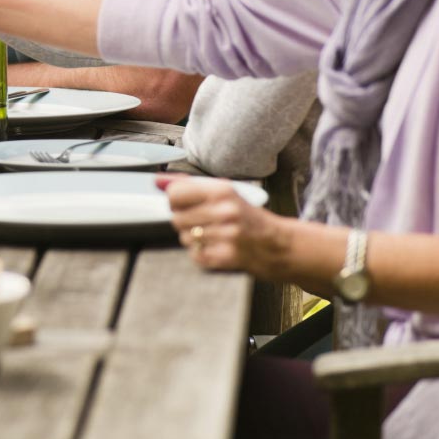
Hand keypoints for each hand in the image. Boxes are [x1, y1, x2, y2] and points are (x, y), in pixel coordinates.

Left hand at [158, 175, 290, 276]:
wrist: (281, 245)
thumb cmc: (249, 218)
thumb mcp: (225, 194)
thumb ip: (189, 186)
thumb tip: (157, 181)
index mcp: (222, 191)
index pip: (175, 194)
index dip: (175, 201)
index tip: (182, 204)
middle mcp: (225, 211)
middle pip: (177, 218)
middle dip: (184, 222)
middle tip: (201, 222)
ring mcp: (227, 235)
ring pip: (185, 237)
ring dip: (194, 239)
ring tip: (211, 236)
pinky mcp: (229, 256)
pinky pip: (196, 256)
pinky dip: (201, 254)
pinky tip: (215, 248)